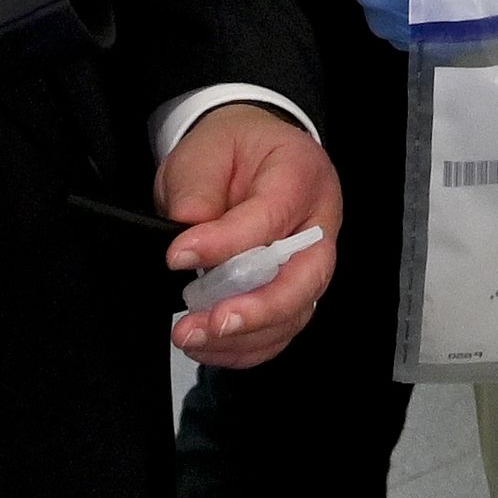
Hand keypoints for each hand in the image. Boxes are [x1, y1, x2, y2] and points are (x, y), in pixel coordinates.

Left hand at [160, 103, 340, 368]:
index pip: (272, 216)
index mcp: (302, 174)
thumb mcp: (205, 150)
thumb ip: (196, 191)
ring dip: (243, 336)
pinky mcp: (297, 291)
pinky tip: (210, 346)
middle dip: (256, 309)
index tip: (178, 257)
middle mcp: (319, 224)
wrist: (249, 154)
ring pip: (294, 314)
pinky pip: (281, 331)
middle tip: (207, 323)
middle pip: (305, 279)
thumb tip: (186, 241)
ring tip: (192, 336)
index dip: (227, 243)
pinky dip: (246, 348)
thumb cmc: (232, 150)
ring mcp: (313, 262)